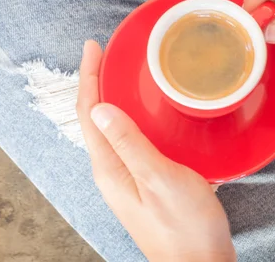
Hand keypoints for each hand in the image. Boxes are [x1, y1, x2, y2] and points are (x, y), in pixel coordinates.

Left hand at [76, 40, 235, 261]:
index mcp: (110, 168)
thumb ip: (130, 144)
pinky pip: (132, 140)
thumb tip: (100, 109)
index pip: (89, 113)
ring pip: (114, 128)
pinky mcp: (145, 180)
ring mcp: (128, 176)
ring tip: (123, 73)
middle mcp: (113, 171)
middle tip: (105, 54)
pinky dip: (134, 118)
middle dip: (96, 83)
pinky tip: (150, 111)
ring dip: (114, 98)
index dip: (88, 77)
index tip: (92, 47)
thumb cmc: (186, 227)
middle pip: (96, 118)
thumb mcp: (160, 180)